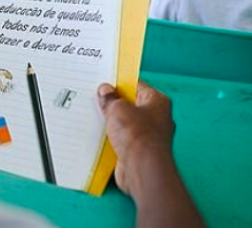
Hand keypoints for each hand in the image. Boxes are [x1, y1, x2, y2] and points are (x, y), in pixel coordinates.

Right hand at [98, 81, 174, 195]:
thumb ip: (111, 98)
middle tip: (96, 100)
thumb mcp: (118, 109)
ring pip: (125, 124)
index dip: (120, 84)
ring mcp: (148, 136)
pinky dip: (112, 139)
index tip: (104, 83)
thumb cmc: (137, 135)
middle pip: (131, 105)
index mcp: (157, 101)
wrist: (142, 169)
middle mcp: (157, 118)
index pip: (137, 86)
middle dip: (114, 104)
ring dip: (111, 123)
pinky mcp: (139, 152)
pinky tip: (98, 136)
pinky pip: (123, 140)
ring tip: (94, 117)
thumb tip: (106, 91)